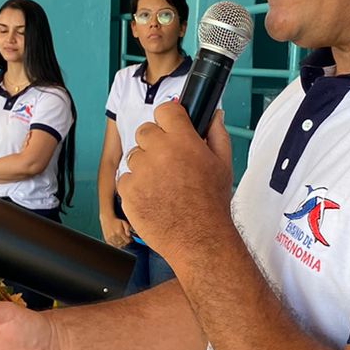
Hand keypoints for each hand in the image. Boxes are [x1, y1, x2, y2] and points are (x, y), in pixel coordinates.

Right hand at [101, 216, 132, 248]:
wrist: (107, 219)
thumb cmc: (116, 221)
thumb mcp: (124, 222)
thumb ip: (128, 228)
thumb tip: (129, 235)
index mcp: (119, 232)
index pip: (127, 241)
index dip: (130, 240)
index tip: (130, 239)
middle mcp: (114, 236)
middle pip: (123, 244)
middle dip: (126, 242)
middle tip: (126, 240)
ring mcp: (110, 238)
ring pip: (118, 245)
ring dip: (121, 244)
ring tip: (122, 241)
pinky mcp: (107, 239)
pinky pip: (113, 246)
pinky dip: (116, 245)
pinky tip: (118, 242)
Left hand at [118, 105, 232, 262]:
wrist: (198, 239)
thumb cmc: (211, 204)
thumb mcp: (223, 164)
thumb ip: (217, 134)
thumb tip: (213, 114)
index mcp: (184, 141)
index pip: (166, 110)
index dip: (168, 119)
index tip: (170, 128)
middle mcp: (160, 152)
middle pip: (145, 131)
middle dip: (154, 144)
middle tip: (167, 163)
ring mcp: (141, 171)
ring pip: (134, 156)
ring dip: (144, 166)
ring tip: (162, 185)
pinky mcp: (128, 190)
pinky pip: (125, 179)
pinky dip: (135, 187)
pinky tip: (153, 197)